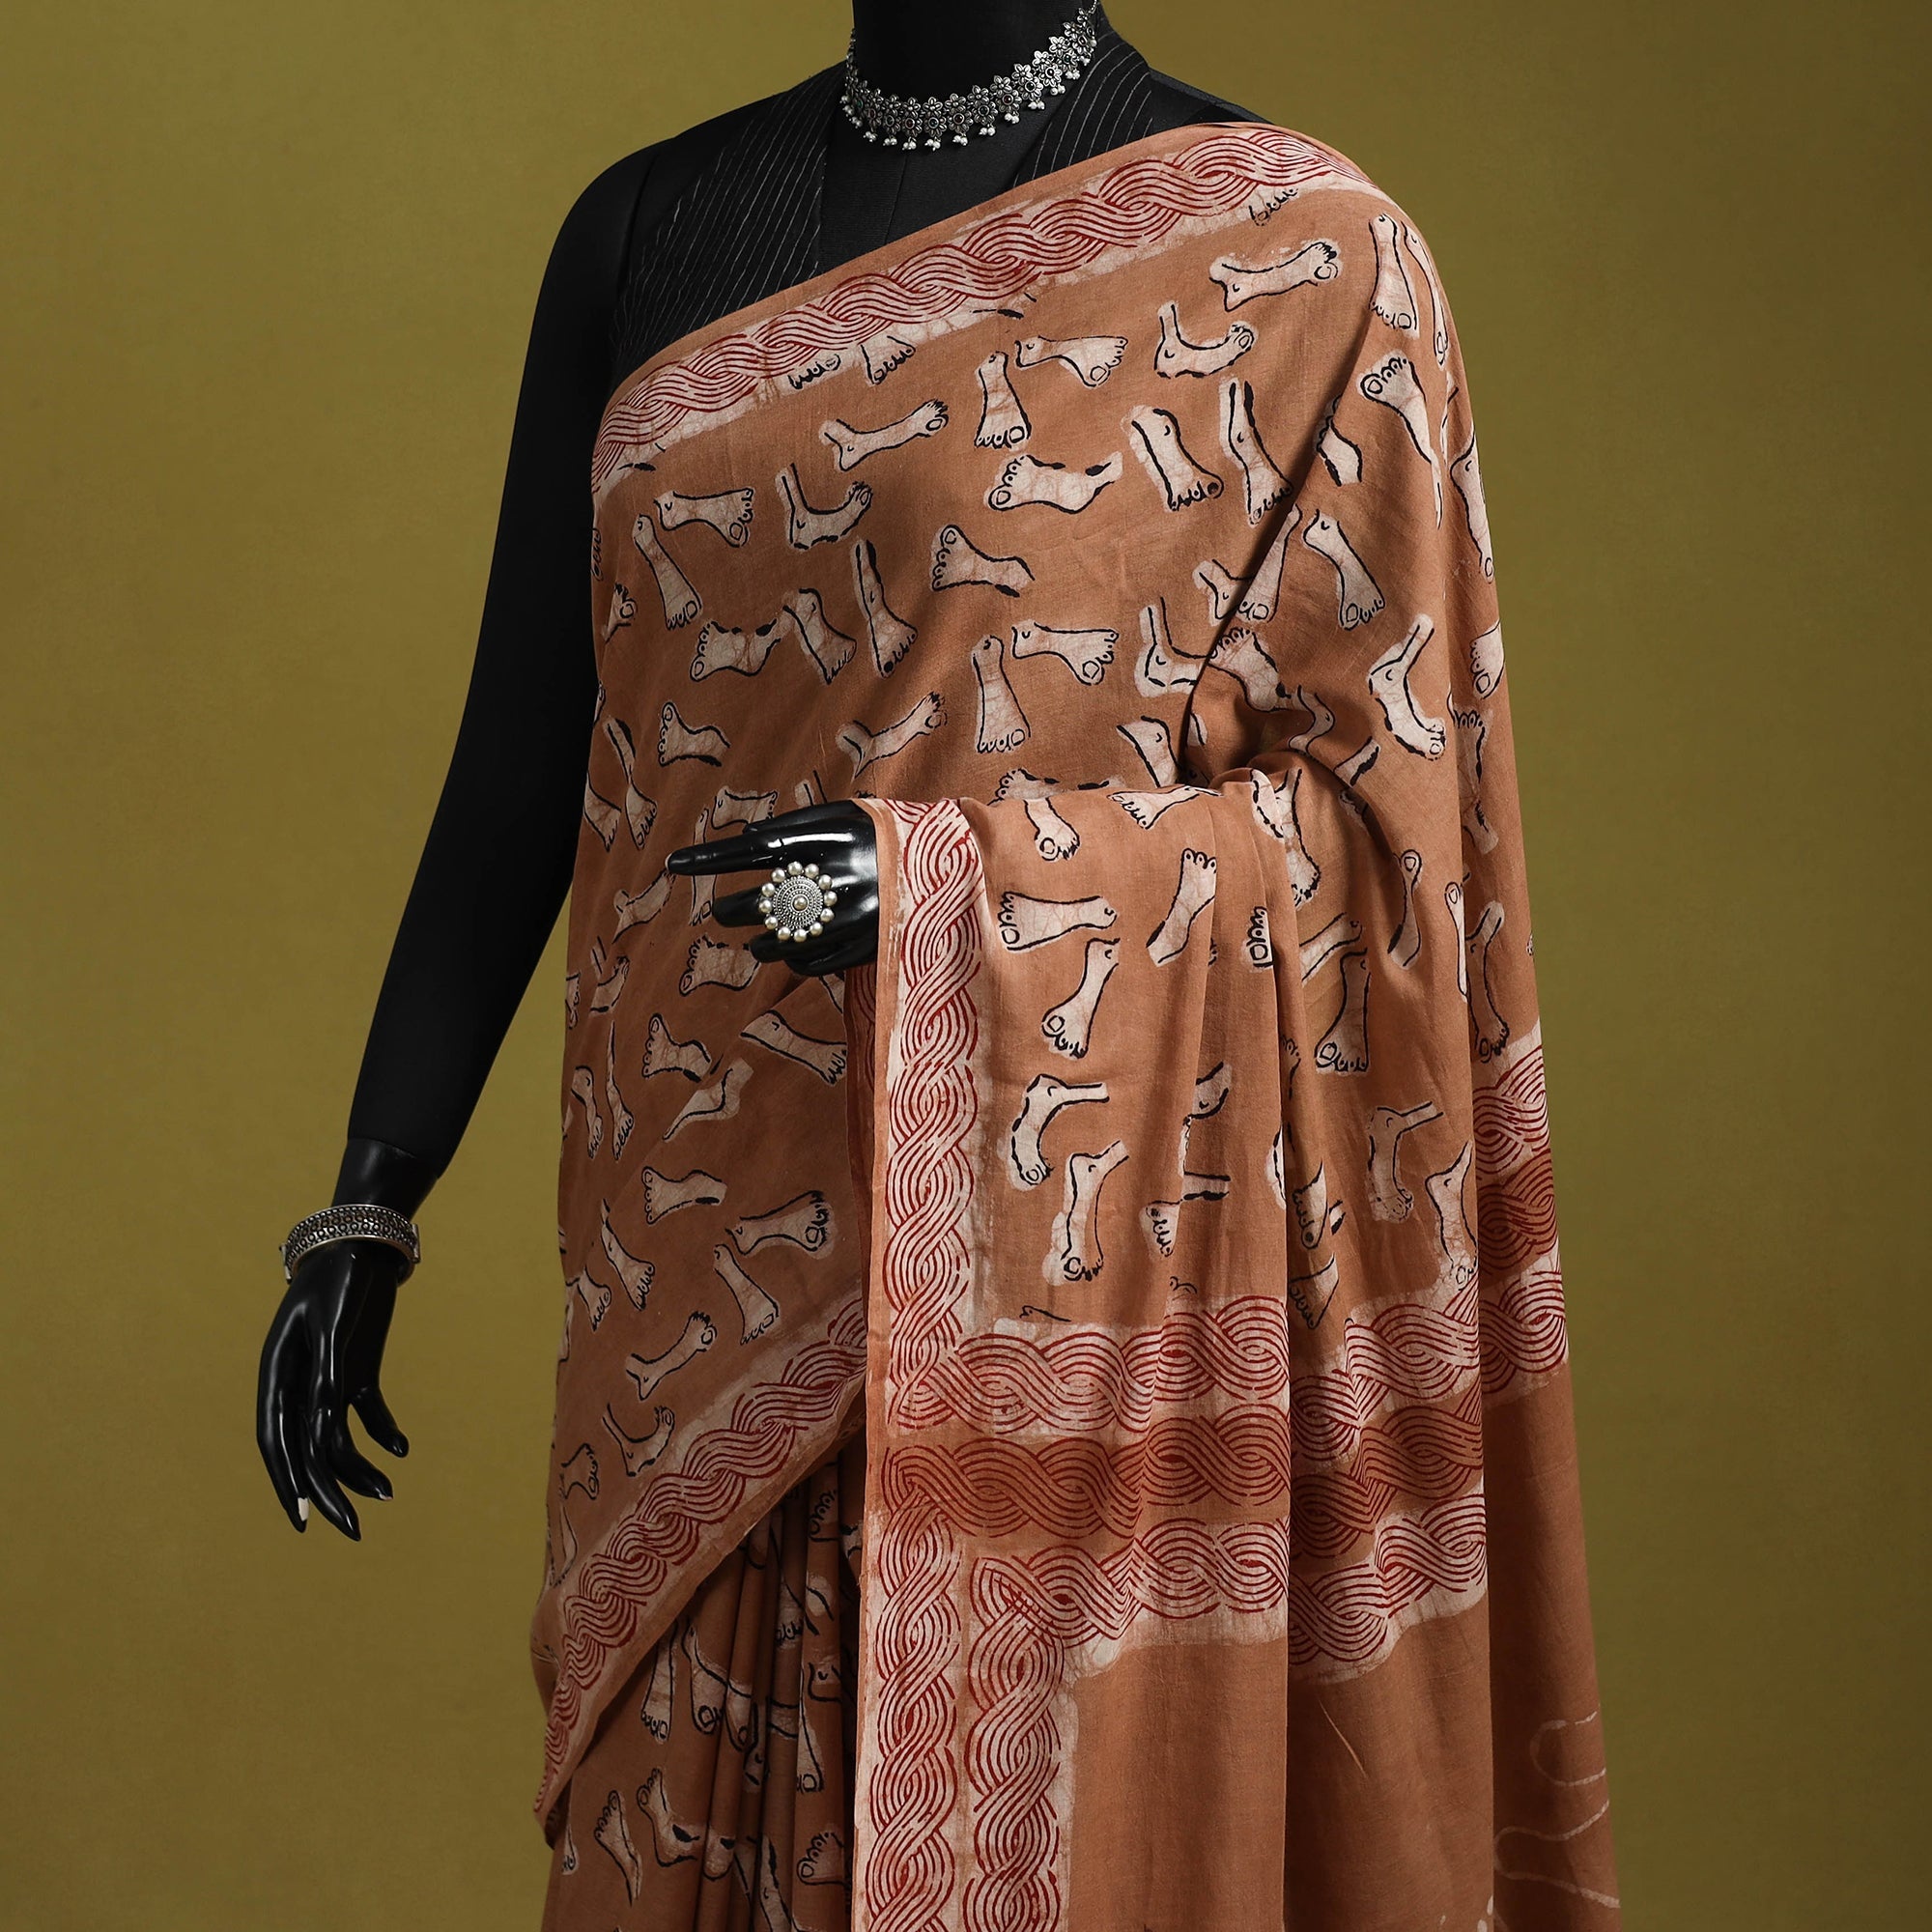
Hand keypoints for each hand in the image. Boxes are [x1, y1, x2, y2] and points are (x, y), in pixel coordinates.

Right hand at [256, 1241, 409, 1538]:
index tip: (303, 1520)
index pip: (276, 1439)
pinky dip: (382, 1432)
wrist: (365, 1240)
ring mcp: (327, 1379)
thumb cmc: (341, 1277)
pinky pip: (365, 1413)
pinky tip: (402, 1450)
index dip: (287, 1482)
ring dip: (359, 1468)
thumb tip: (325, 1424)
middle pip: (307, 1448)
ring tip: (387, 1493)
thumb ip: (325, 1374)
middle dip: (328, 1492)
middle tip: (351, 1532)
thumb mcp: (331, 1325)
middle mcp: (297, 1382)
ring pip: (337, 1438)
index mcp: (276, 1372)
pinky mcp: (356, 1371)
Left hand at [666, 799, 878, 975]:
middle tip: (723, 912)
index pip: (752, 850)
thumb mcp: (850, 815)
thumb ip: (800, 826)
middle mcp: (834, 879)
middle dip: (730, 911)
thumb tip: (749, 839)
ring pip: (778, 942)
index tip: (673, 864)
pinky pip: (808, 964)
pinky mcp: (863, 949)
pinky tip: (793, 952)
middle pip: (758, 903)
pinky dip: (792, 960)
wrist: (956, 868)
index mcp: (828, 840)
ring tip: (756, 939)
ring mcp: (848, 918)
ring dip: (758, 943)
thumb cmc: (891, 836)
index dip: (709, 858)